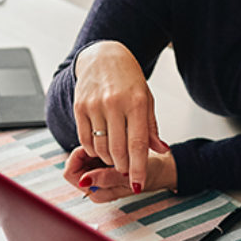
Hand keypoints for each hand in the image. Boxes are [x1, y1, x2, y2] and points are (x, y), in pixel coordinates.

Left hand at [63, 146, 175, 202]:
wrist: (162, 169)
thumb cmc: (149, 174)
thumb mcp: (128, 176)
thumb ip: (106, 178)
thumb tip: (84, 180)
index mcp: (97, 193)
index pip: (71, 173)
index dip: (78, 158)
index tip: (92, 149)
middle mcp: (94, 186)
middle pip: (74, 165)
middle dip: (85, 152)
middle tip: (103, 144)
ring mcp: (97, 176)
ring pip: (82, 158)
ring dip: (93, 148)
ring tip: (111, 144)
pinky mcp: (103, 167)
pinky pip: (92, 153)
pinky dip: (99, 146)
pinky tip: (112, 143)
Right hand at [72, 42, 170, 189]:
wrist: (104, 56)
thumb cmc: (129, 80)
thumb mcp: (146, 100)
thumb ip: (151, 128)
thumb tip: (161, 150)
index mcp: (136, 102)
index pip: (138, 144)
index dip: (138, 168)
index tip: (138, 183)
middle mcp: (114, 103)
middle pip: (117, 150)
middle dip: (123, 167)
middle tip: (127, 171)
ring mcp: (94, 105)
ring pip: (100, 147)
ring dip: (108, 159)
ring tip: (115, 158)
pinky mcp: (79, 106)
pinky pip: (84, 139)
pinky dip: (93, 150)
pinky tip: (101, 148)